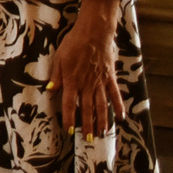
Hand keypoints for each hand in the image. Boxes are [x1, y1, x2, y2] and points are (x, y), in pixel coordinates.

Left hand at [55, 0, 124, 135]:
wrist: (94, 33)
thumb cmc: (73, 44)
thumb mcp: (59, 58)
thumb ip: (56, 76)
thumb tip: (50, 90)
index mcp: (72, 81)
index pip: (70, 104)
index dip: (69, 118)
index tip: (69, 130)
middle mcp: (87, 85)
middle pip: (87, 109)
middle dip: (87, 125)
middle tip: (89, 139)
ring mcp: (100, 82)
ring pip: (102, 105)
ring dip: (102, 120)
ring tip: (102, 133)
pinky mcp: (110, 77)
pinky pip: (115, 94)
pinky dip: (119, 106)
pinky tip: (121, 117)